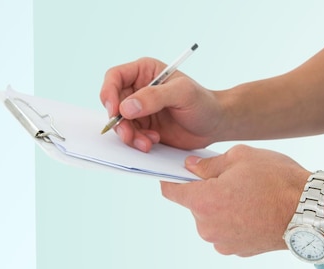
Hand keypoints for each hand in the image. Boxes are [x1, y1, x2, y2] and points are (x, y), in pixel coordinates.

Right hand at [100, 57, 221, 151]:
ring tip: (147, 142)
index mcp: (144, 71)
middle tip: (129, 135)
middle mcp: (138, 89)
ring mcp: (139, 109)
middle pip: (113, 103)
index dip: (108, 93)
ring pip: (119, 122)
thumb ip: (154, 97)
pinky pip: (129, 135)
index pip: (114, 77)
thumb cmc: (203, 102)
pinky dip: (137, 142)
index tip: (114, 111)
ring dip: (129, 135)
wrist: (215, 124)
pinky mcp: (143, 127)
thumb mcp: (182, 94)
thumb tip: (126, 108)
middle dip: (119, 122)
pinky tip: (153, 142)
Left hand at [161, 145, 310, 255]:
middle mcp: (207, 227)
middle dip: (206, 190)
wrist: (313, 213)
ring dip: (222, 207)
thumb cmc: (278, 181)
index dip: (171, 178)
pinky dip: (235, 220)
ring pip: (211, 218)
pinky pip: (227, 231)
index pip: (171, 191)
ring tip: (248, 195)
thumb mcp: (241, 157)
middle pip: (195, 204)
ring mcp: (222, 242)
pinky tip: (255, 209)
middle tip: (231, 178)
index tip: (177, 171)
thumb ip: (208, 164)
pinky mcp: (238, 250)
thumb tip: (190, 167)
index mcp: (203, 201)